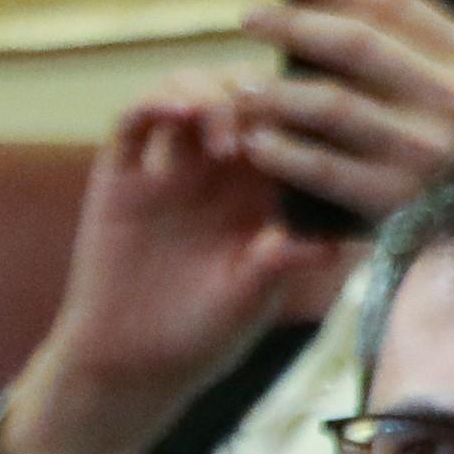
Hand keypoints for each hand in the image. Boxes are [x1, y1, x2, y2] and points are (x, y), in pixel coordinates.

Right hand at [0, 71, 346, 453]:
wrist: (135, 363)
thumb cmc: (206, 334)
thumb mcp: (254, 298)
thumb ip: (282, 262)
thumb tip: (333, 243)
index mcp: (264, 191)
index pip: (286, 123)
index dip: (299, 110)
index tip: (311, 117)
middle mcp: (218, 170)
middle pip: (240, 92)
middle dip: (256, 92)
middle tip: (263, 120)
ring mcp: (168, 166)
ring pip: (189, 90)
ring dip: (209, 91)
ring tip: (223, 127)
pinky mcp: (121, 174)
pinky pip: (134, 120)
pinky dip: (156, 102)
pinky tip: (177, 112)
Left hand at [236, 0, 453, 225]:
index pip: (393, 0)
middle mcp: (452, 101)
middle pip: (353, 43)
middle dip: (291, 24)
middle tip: (251, 18)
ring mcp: (425, 153)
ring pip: (331, 105)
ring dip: (276, 91)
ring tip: (243, 86)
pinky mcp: (403, 203)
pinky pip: (327, 171)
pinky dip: (286, 155)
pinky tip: (260, 143)